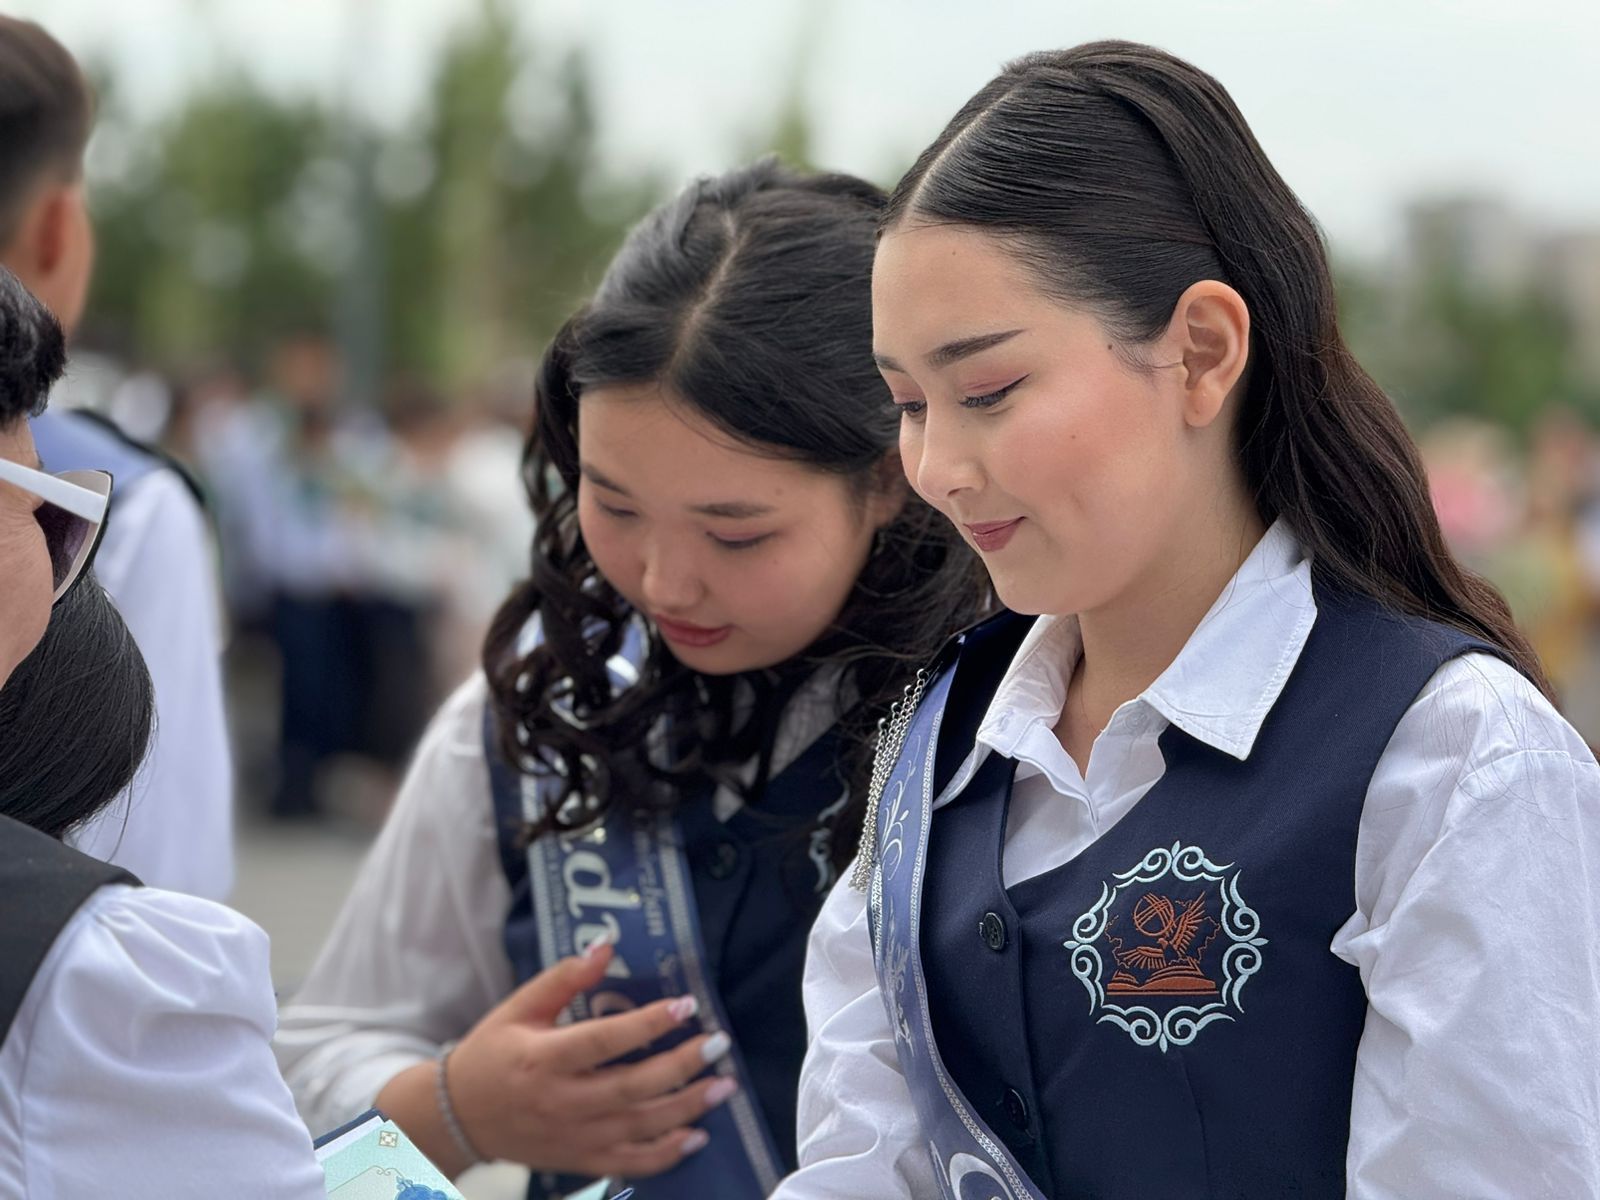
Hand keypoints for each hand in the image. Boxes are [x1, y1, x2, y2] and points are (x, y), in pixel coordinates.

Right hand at [445, 942, 736, 1178]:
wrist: (458, 1118)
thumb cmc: (492, 1054)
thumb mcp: (519, 1007)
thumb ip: (564, 978)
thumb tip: (605, 946)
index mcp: (543, 1059)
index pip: (604, 1040)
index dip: (648, 1023)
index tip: (687, 1005)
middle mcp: (561, 1102)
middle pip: (632, 1087)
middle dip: (682, 1066)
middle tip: (719, 1044)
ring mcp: (573, 1137)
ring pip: (639, 1127)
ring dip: (687, 1108)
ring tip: (724, 1085)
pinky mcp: (580, 1160)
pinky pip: (631, 1162)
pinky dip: (667, 1153)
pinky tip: (698, 1135)